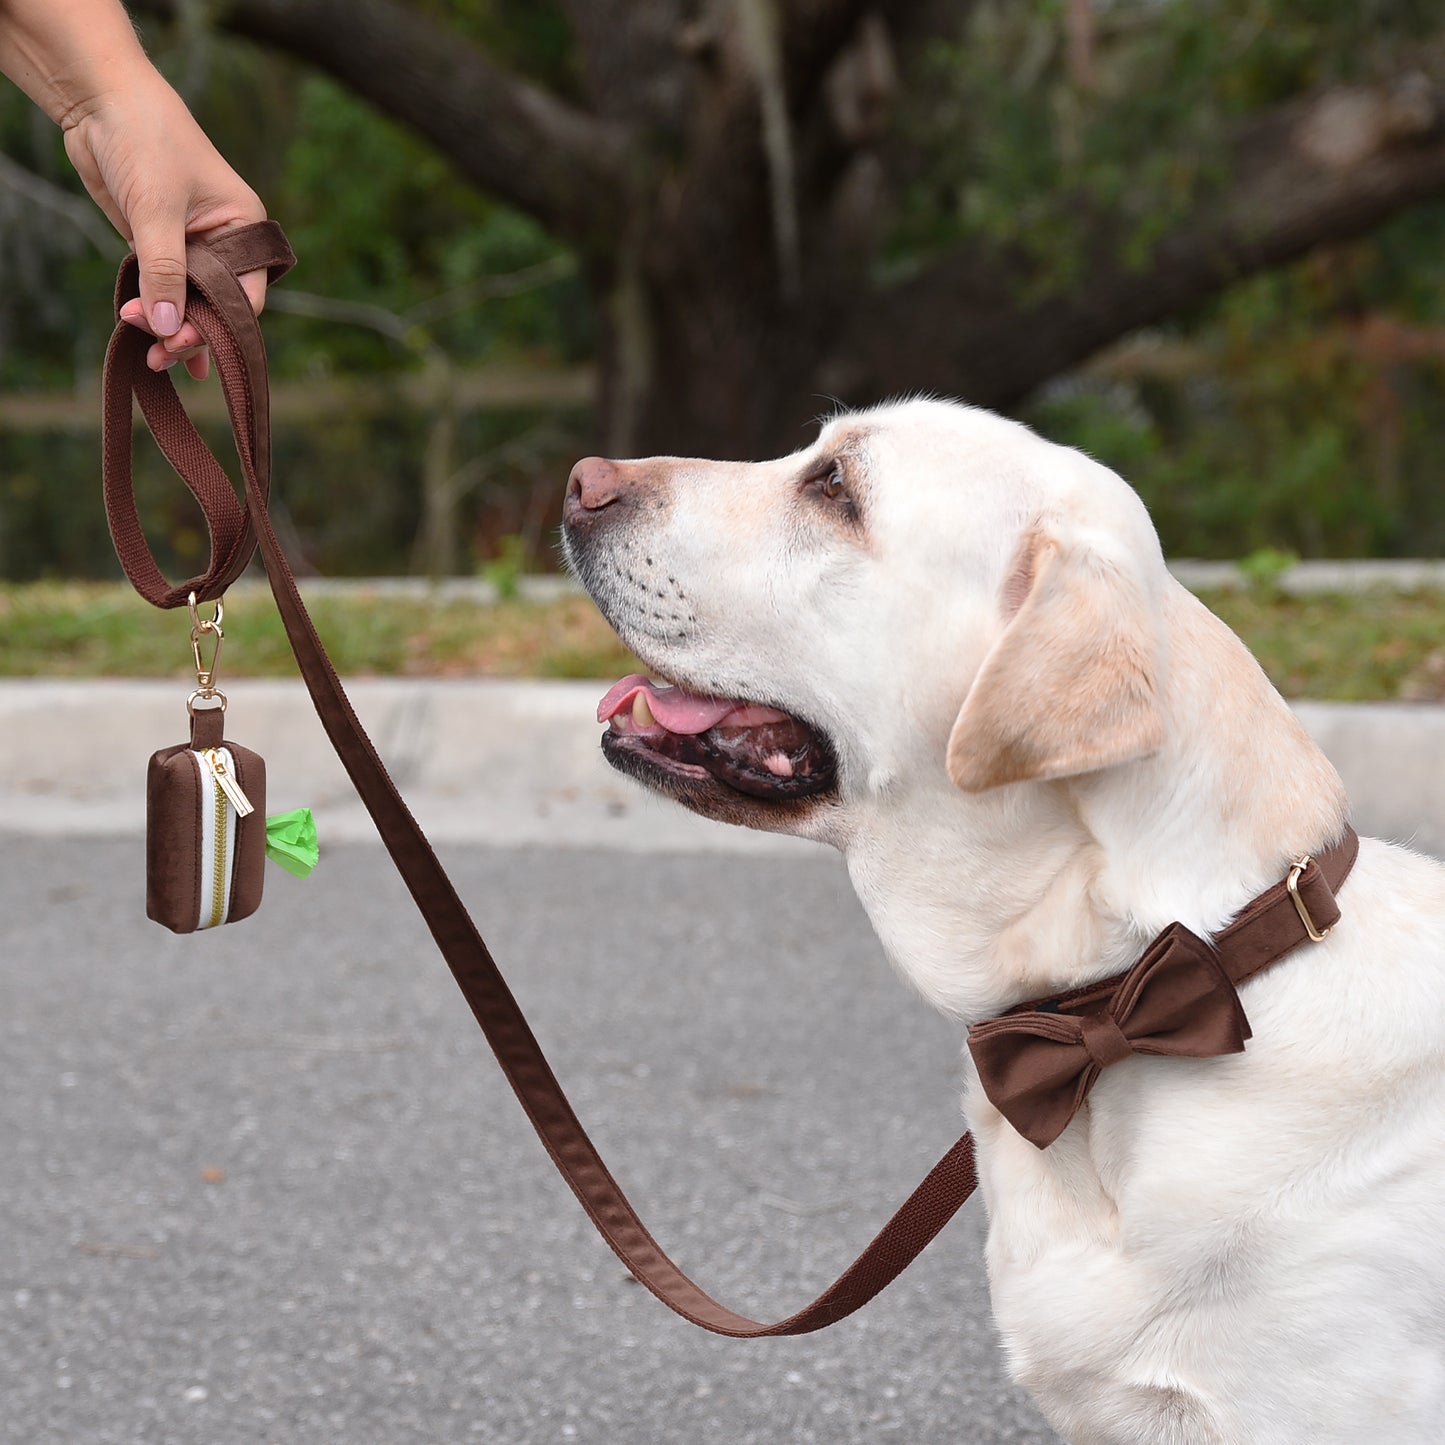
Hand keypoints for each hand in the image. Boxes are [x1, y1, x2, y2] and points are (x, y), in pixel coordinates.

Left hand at [62, 76, 266, 379]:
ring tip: (150, 355)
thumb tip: (167, 329)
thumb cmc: (145, 139)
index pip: (243, 294)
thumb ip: (164, 272)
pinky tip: (150, 338)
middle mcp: (224, 240)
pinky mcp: (158, 243)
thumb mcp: (156, 210)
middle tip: (159, 354)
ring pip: (188, 299)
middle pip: (215, 303)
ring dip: (170, 328)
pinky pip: (162, 287)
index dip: (217, 325)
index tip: (181, 342)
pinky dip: (156, 311)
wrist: (99, 99)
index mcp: (243, 228)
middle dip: (189, 331)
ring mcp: (191, 243)